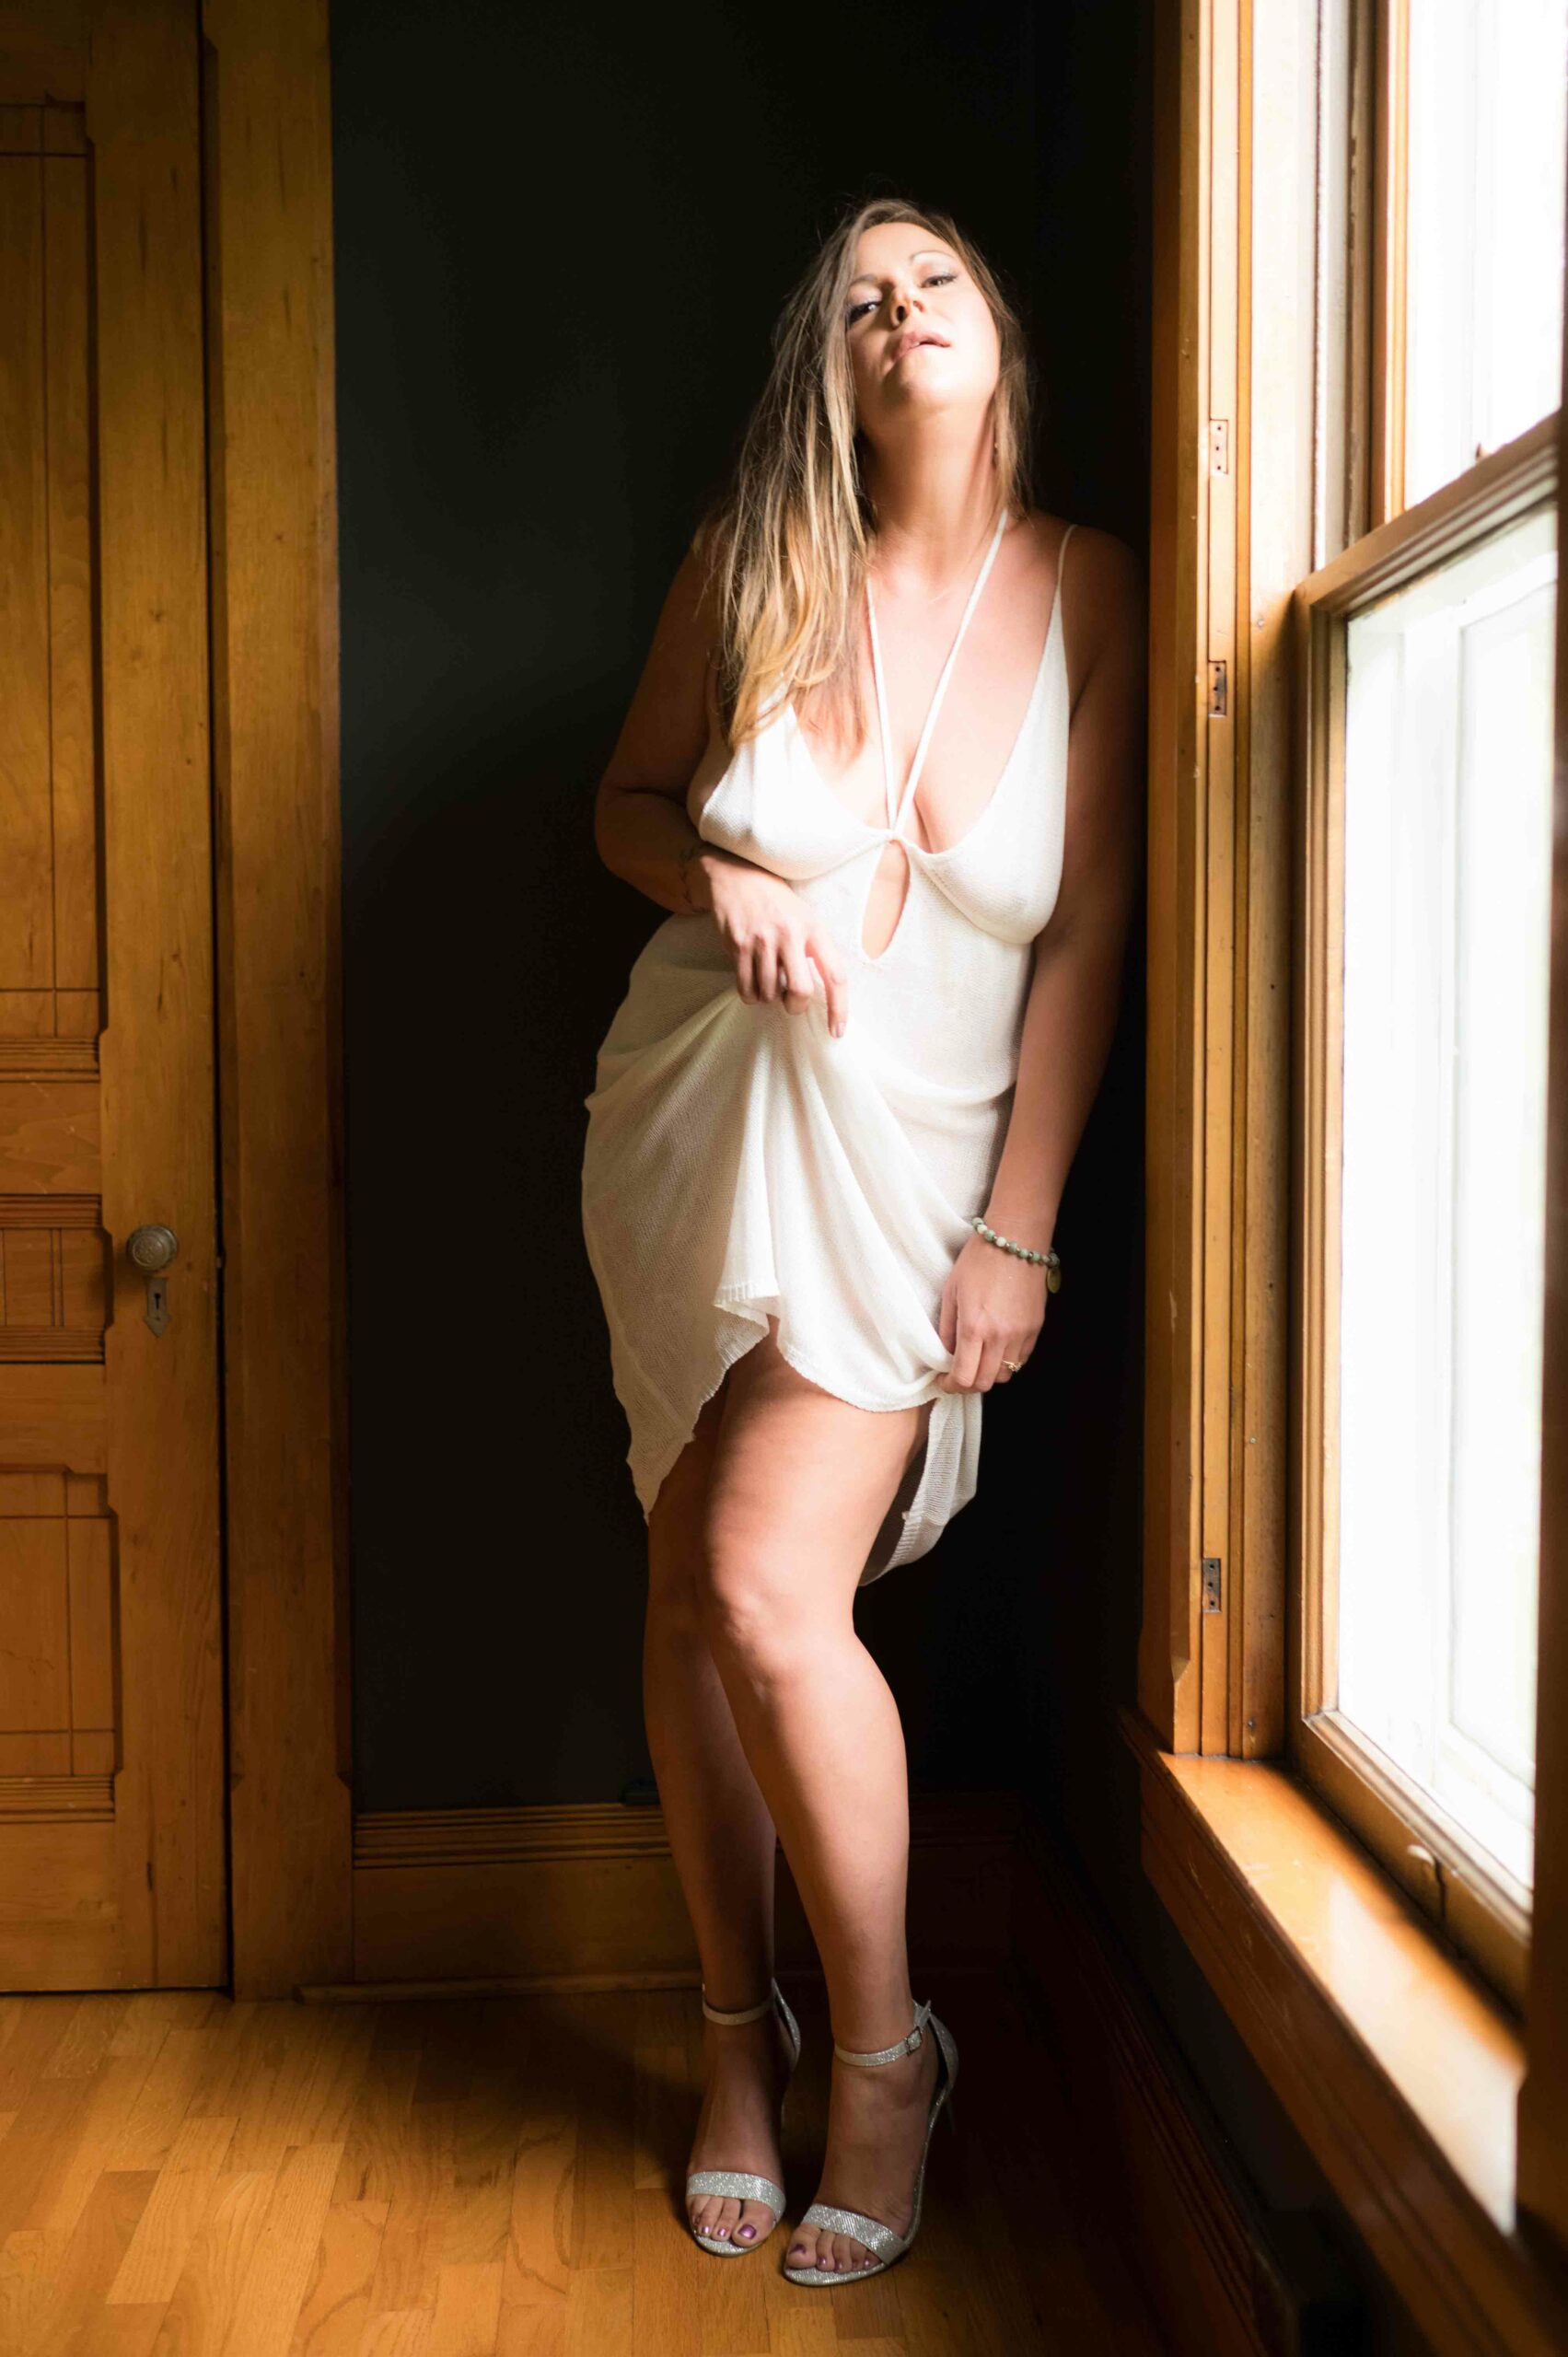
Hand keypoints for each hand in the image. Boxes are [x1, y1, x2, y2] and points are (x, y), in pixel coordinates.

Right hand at [703, 857, 848, 1038]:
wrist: (737, 877)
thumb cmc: (777, 902)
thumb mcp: (806, 917)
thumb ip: (814, 950)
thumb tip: (820, 994)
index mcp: (814, 928)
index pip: (835, 975)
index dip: (839, 1008)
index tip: (836, 1031)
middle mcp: (790, 934)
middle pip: (800, 991)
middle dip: (794, 1006)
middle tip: (789, 1001)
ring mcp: (762, 940)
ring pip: (769, 993)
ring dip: (769, 997)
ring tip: (768, 981)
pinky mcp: (738, 945)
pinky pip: (746, 987)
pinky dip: (751, 995)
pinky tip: (752, 983)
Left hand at [935, 1234, 1047, 1391]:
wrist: (1015, 1240)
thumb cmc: (978, 1260)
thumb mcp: (951, 1292)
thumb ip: (947, 1328)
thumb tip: (946, 1353)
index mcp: (974, 1327)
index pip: (964, 1377)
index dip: (951, 1385)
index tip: (944, 1380)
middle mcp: (1000, 1337)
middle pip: (985, 1383)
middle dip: (967, 1384)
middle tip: (957, 1373)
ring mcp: (1021, 1334)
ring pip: (1005, 1375)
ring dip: (989, 1373)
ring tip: (978, 1359)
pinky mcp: (1035, 1328)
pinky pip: (1021, 1359)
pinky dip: (1007, 1361)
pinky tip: (996, 1347)